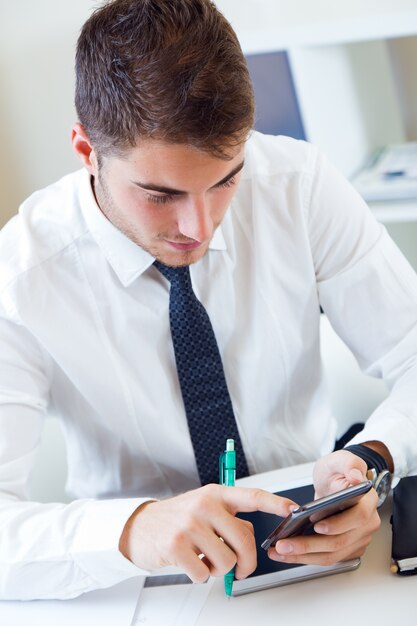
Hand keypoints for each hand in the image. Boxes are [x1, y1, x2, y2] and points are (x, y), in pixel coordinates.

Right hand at [119, 484, 295, 582]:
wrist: (140, 527)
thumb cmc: (177, 520)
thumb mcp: (203, 508)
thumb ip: (228, 518)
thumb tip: (251, 540)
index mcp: (216, 494)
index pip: (252, 496)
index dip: (275, 503)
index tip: (293, 509)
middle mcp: (205, 505)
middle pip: (245, 540)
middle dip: (247, 563)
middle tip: (241, 569)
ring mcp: (190, 524)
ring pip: (226, 561)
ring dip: (218, 569)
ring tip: (204, 559)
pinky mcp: (176, 546)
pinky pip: (204, 574)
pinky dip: (200, 576)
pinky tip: (189, 563)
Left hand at [268, 450, 379, 565]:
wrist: (335, 482)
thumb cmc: (337, 472)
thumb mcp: (340, 459)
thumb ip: (350, 463)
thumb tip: (356, 476)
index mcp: (367, 502)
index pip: (358, 518)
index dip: (338, 524)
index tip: (317, 525)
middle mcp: (366, 524)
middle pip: (340, 542)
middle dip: (310, 546)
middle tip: (285, 544)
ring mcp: (358, 538)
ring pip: (332, 555)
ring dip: (304, 556)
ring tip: (280, 551)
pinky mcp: (347, 548)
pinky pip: (327, 557)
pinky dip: (306, 558)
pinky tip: (288, 553)